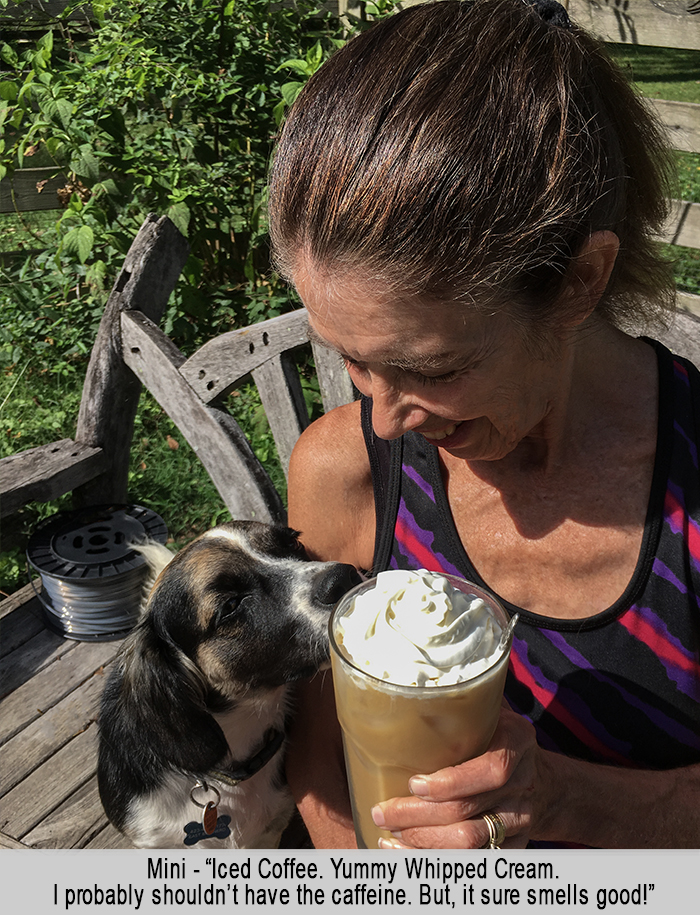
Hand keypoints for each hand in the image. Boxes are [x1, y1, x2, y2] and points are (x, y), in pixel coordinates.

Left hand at [371, 703, 552, 848]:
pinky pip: (472, 861)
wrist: (549, 785)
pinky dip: (434, 860)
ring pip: (470, 843)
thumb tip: (412, 679)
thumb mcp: (495, 714)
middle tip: (382, 812)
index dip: (452, 782)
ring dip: (423, 843)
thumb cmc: (502, 740)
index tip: (413, 783)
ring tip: (387, 834)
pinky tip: (404, 853)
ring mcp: (520, 820)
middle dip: (419, 817)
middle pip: (470, 812)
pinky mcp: (512, 848)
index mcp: (517, 743)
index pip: (491, 770)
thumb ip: (464, 702)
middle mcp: (522, 784)